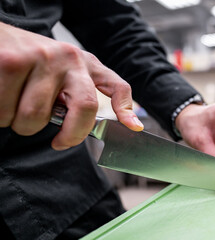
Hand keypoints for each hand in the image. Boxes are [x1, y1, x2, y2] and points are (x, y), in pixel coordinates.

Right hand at [0, 22, 142, 149]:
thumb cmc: (31, 63)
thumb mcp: (62, 75)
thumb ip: (75, 95)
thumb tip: (80, 128)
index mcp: (85, 64)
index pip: (116, 85)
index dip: (126, 108)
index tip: (133, 128)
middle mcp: (69, 58)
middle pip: (84, 108)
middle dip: (69, 135)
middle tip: (56, 140)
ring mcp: (42, 58)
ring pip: (35, 117)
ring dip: (20, 123)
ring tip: (15, 105)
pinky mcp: (12, 62)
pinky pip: (6, 111)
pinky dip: (1, 115)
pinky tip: (2, 97)